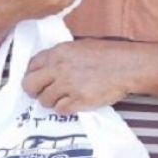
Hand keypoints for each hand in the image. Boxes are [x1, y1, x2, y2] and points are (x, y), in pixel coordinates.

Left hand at [23, 39, 139, 113]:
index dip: (33, 75)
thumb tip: (47, 68)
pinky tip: (75, 103)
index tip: (39, 80)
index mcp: (58, 52)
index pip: (31, 66)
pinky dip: (66, 109)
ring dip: (52, 101)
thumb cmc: (108, 54)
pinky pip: (61, 110)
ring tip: (65, 98)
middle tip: (44, 93)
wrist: (128, 65)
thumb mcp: (80, 47)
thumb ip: (61, 56)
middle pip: (30, 85)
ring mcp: (68, 86)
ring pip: (44, 100)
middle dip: (35, 91)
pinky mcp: (79, 100)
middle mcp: (59, 69)